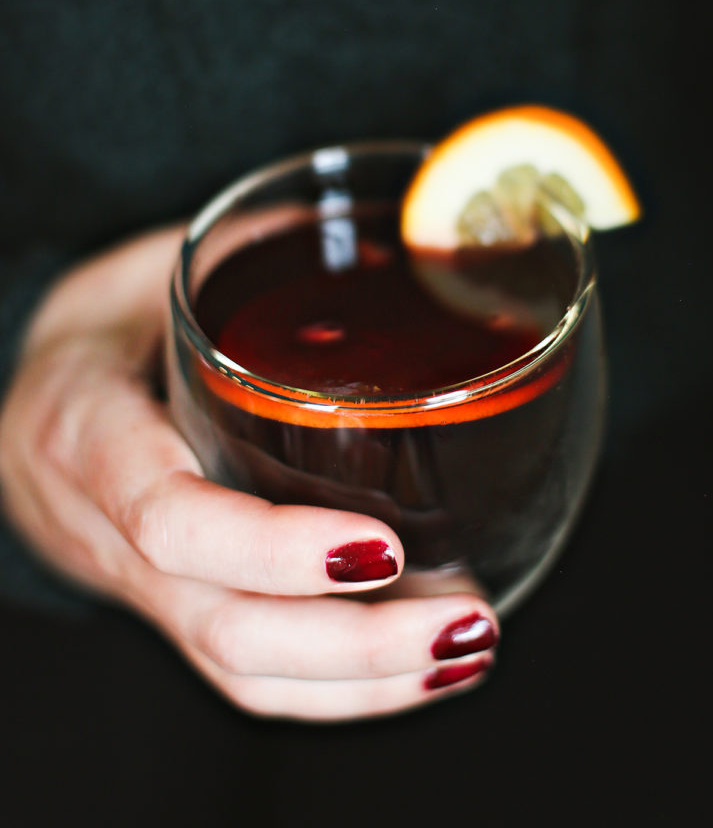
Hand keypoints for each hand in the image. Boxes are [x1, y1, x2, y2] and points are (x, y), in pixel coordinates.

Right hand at [0, 227, 497, 720]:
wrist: (33, 405)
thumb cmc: (103, 327)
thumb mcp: (147, 273)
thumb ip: (248, 252)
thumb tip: (394, 224)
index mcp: (89, 433)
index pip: (171, 519)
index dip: (272, 549)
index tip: (384, 547)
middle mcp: (106, 531)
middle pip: (225, 628)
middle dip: (356, 645)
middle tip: (469, 620)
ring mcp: (141, 586)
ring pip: (242, 673)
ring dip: (365, 681)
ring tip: (469, 651)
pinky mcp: (176, 610)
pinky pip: (248, 677)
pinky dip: (340, 689)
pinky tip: (418, 669)